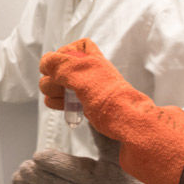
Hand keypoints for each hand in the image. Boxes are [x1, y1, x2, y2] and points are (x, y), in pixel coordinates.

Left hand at [8, 129, 180, 183]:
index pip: (63, 169)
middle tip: (26, 164)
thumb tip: (87, 105)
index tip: (39, 154)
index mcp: (92, 177)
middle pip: (47, 183)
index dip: (47, 161)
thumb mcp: (116, 153)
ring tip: (19, 174)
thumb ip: (101, 132)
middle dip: (31, 172)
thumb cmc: (125, 176)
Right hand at [38, 38, 183, 183]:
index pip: (78, 48)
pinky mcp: (93, 112)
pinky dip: (62, 104)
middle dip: (54, 78)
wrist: (137, 135)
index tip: (57, 68)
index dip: (63, 56)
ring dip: (55, 92)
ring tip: (56, 102)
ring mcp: (93, 95)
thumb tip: (46, 61)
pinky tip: (62, 110)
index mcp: (95, 63)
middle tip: (55, 88)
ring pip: (65, 86)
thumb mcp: (85, 78)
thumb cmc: (113, 104)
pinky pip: (70, 102)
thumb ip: (63, 66)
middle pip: (66, 69)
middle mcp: (94, 77)